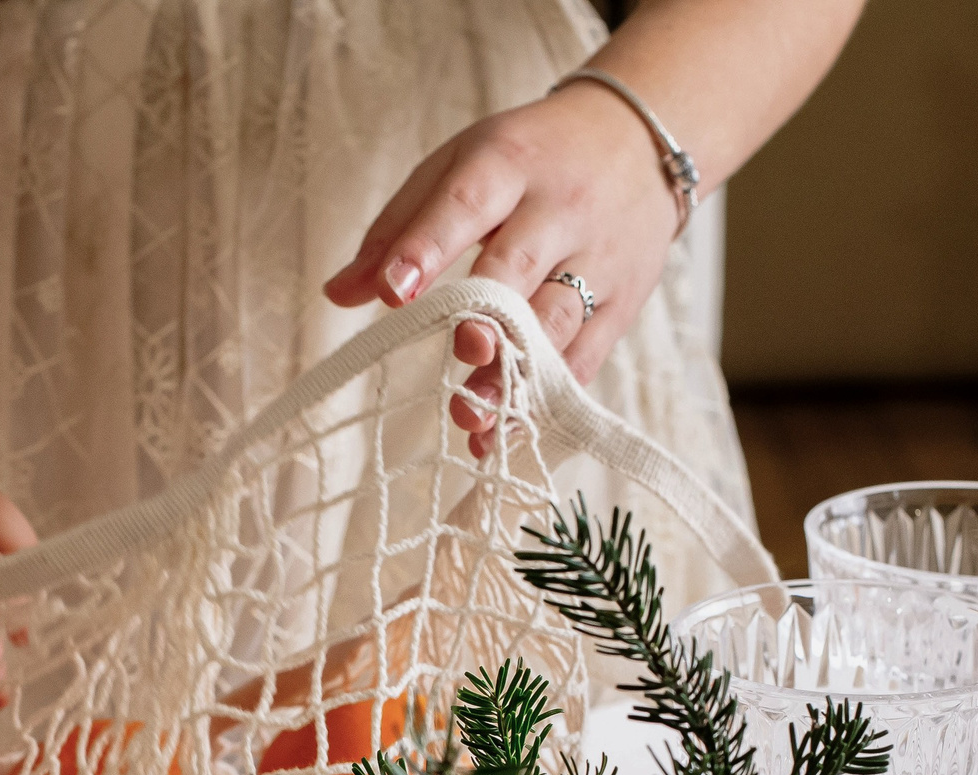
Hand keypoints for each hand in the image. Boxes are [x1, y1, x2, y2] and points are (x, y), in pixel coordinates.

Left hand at [323, 80, 682, 447]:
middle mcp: (558, 209)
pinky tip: (508, 431)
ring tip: (472, 414)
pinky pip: (586, 356)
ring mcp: (598, 257)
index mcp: (507, 164)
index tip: (394, 292)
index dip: (428, 248)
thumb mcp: (461, 165)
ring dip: (515, 373)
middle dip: (486, 317)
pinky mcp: (622, 301)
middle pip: (518, 268)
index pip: (466, 205)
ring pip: (557, 320)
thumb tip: (337, 295)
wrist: (640, 140)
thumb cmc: (530, 159)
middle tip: (457, 354)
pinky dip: (547, 398)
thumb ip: (398, 229)